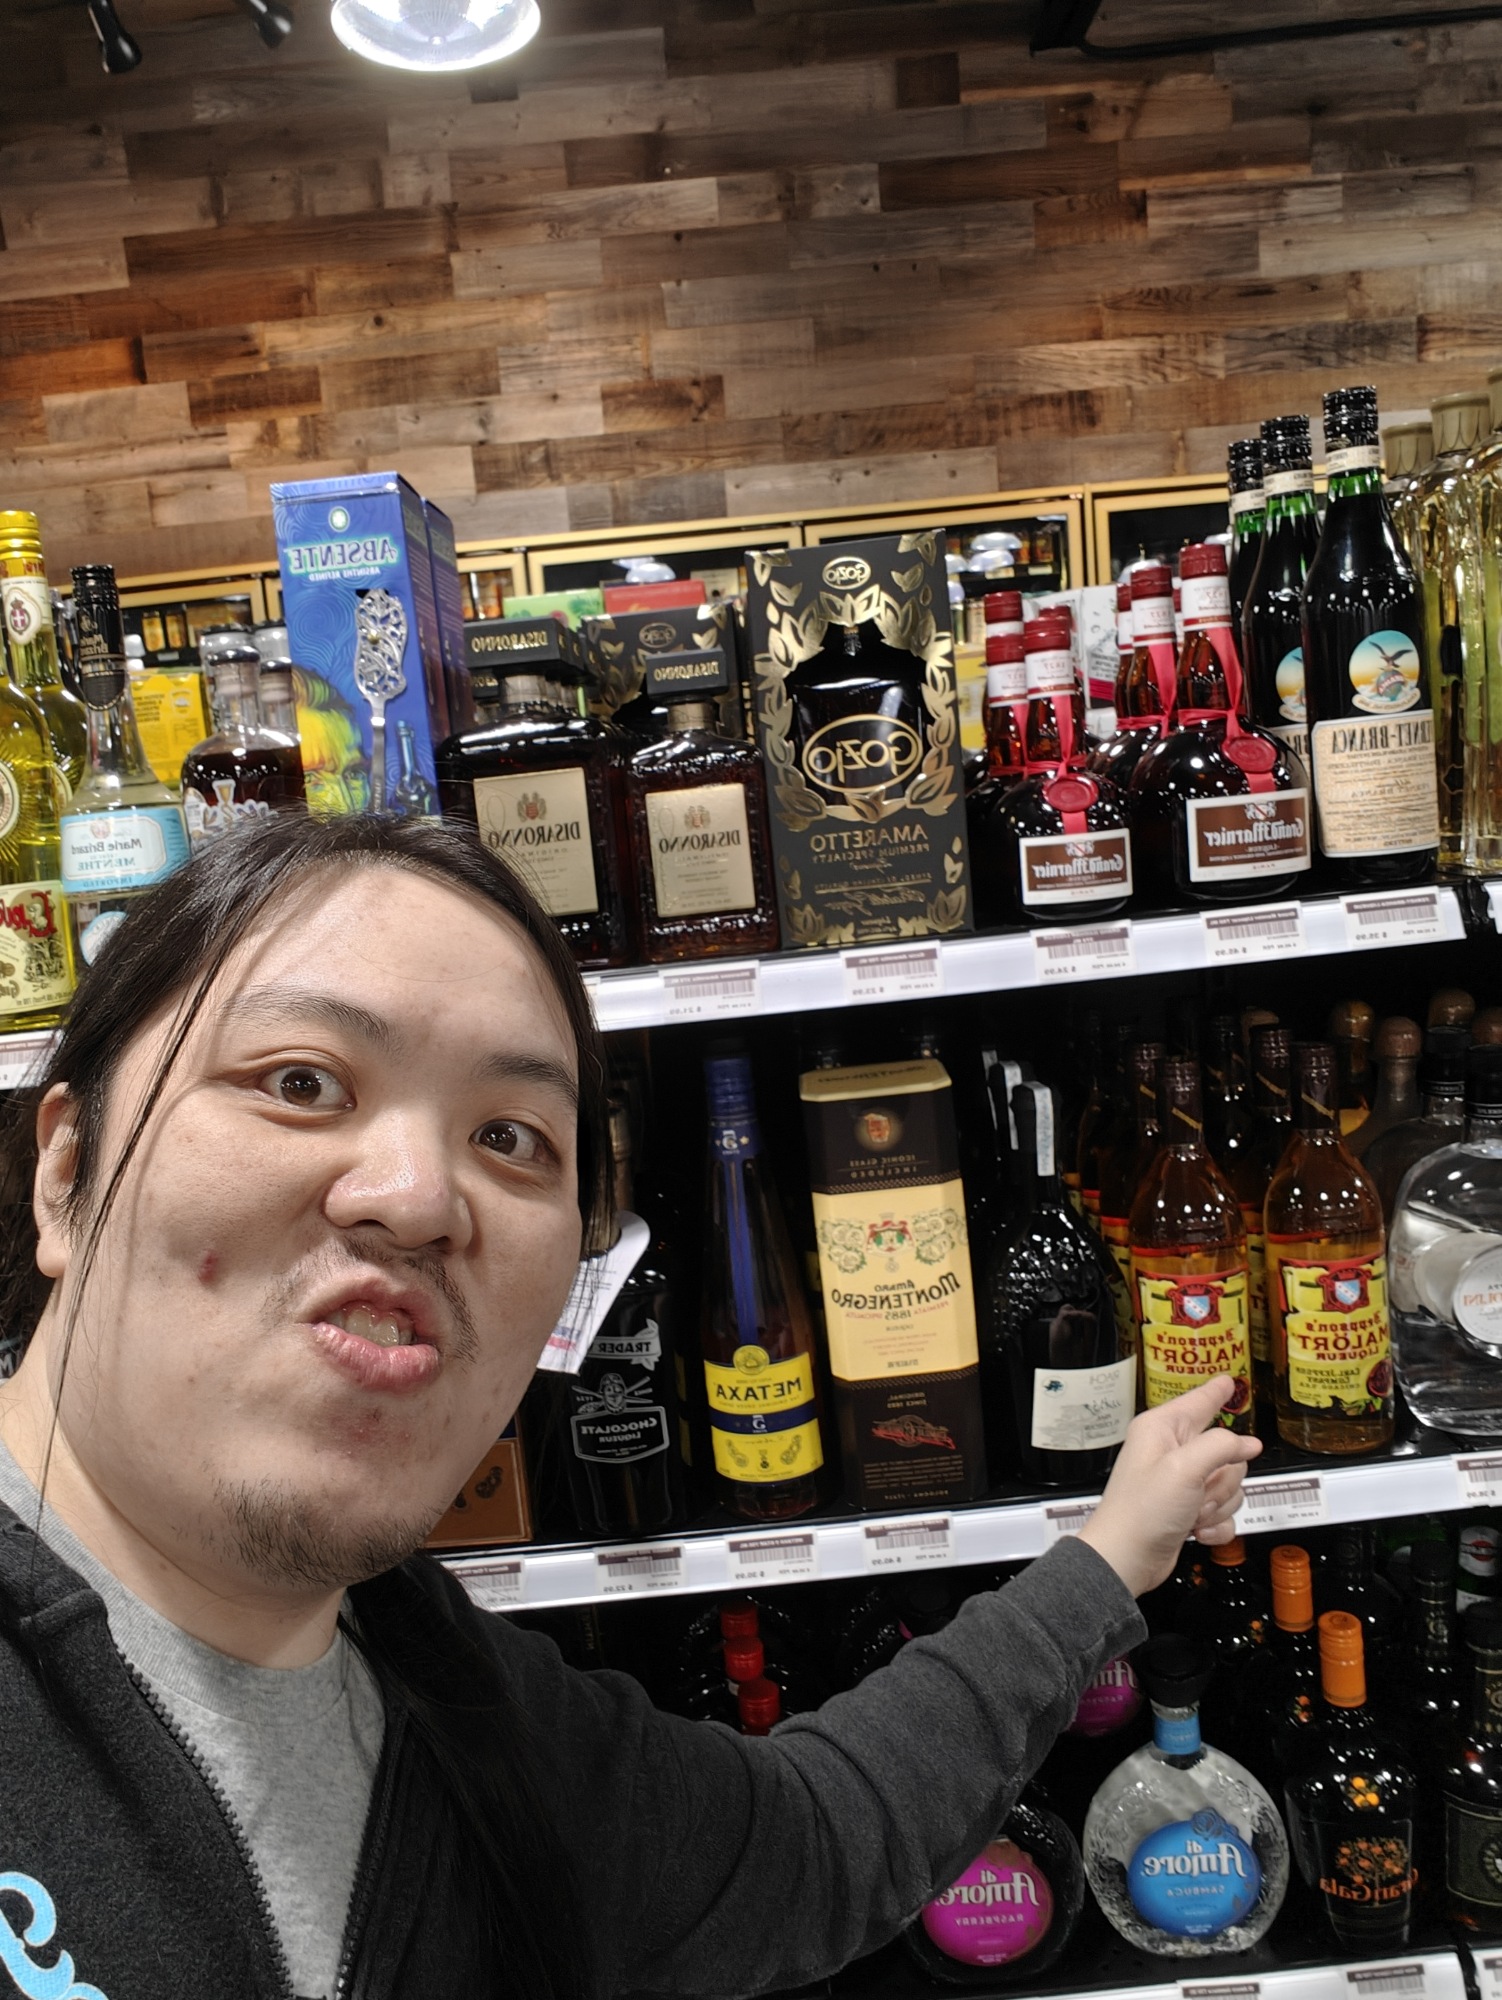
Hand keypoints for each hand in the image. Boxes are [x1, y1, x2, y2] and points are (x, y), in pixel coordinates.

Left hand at [1077, 1376, 1262, 1598]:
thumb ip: (1221, 1446)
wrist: (1129, 1558)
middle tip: (1199, 1491)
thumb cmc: (1141, 1510)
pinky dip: (1215, 1526)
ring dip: (1217, 1506)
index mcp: (1162, 1429)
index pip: (1199, 1400)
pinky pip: (1225, 1512)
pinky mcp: (1189, 1509)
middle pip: (1227, 1452)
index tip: (1230, 1381)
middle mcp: (1172, 1452)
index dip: (1217, 1392)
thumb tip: (1248, 1442)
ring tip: (1191, 1513)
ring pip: (1230, 1485)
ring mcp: (1181, 1482)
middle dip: (1221, 1480)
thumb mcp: (1185, 1468)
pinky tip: (1195, 1530)